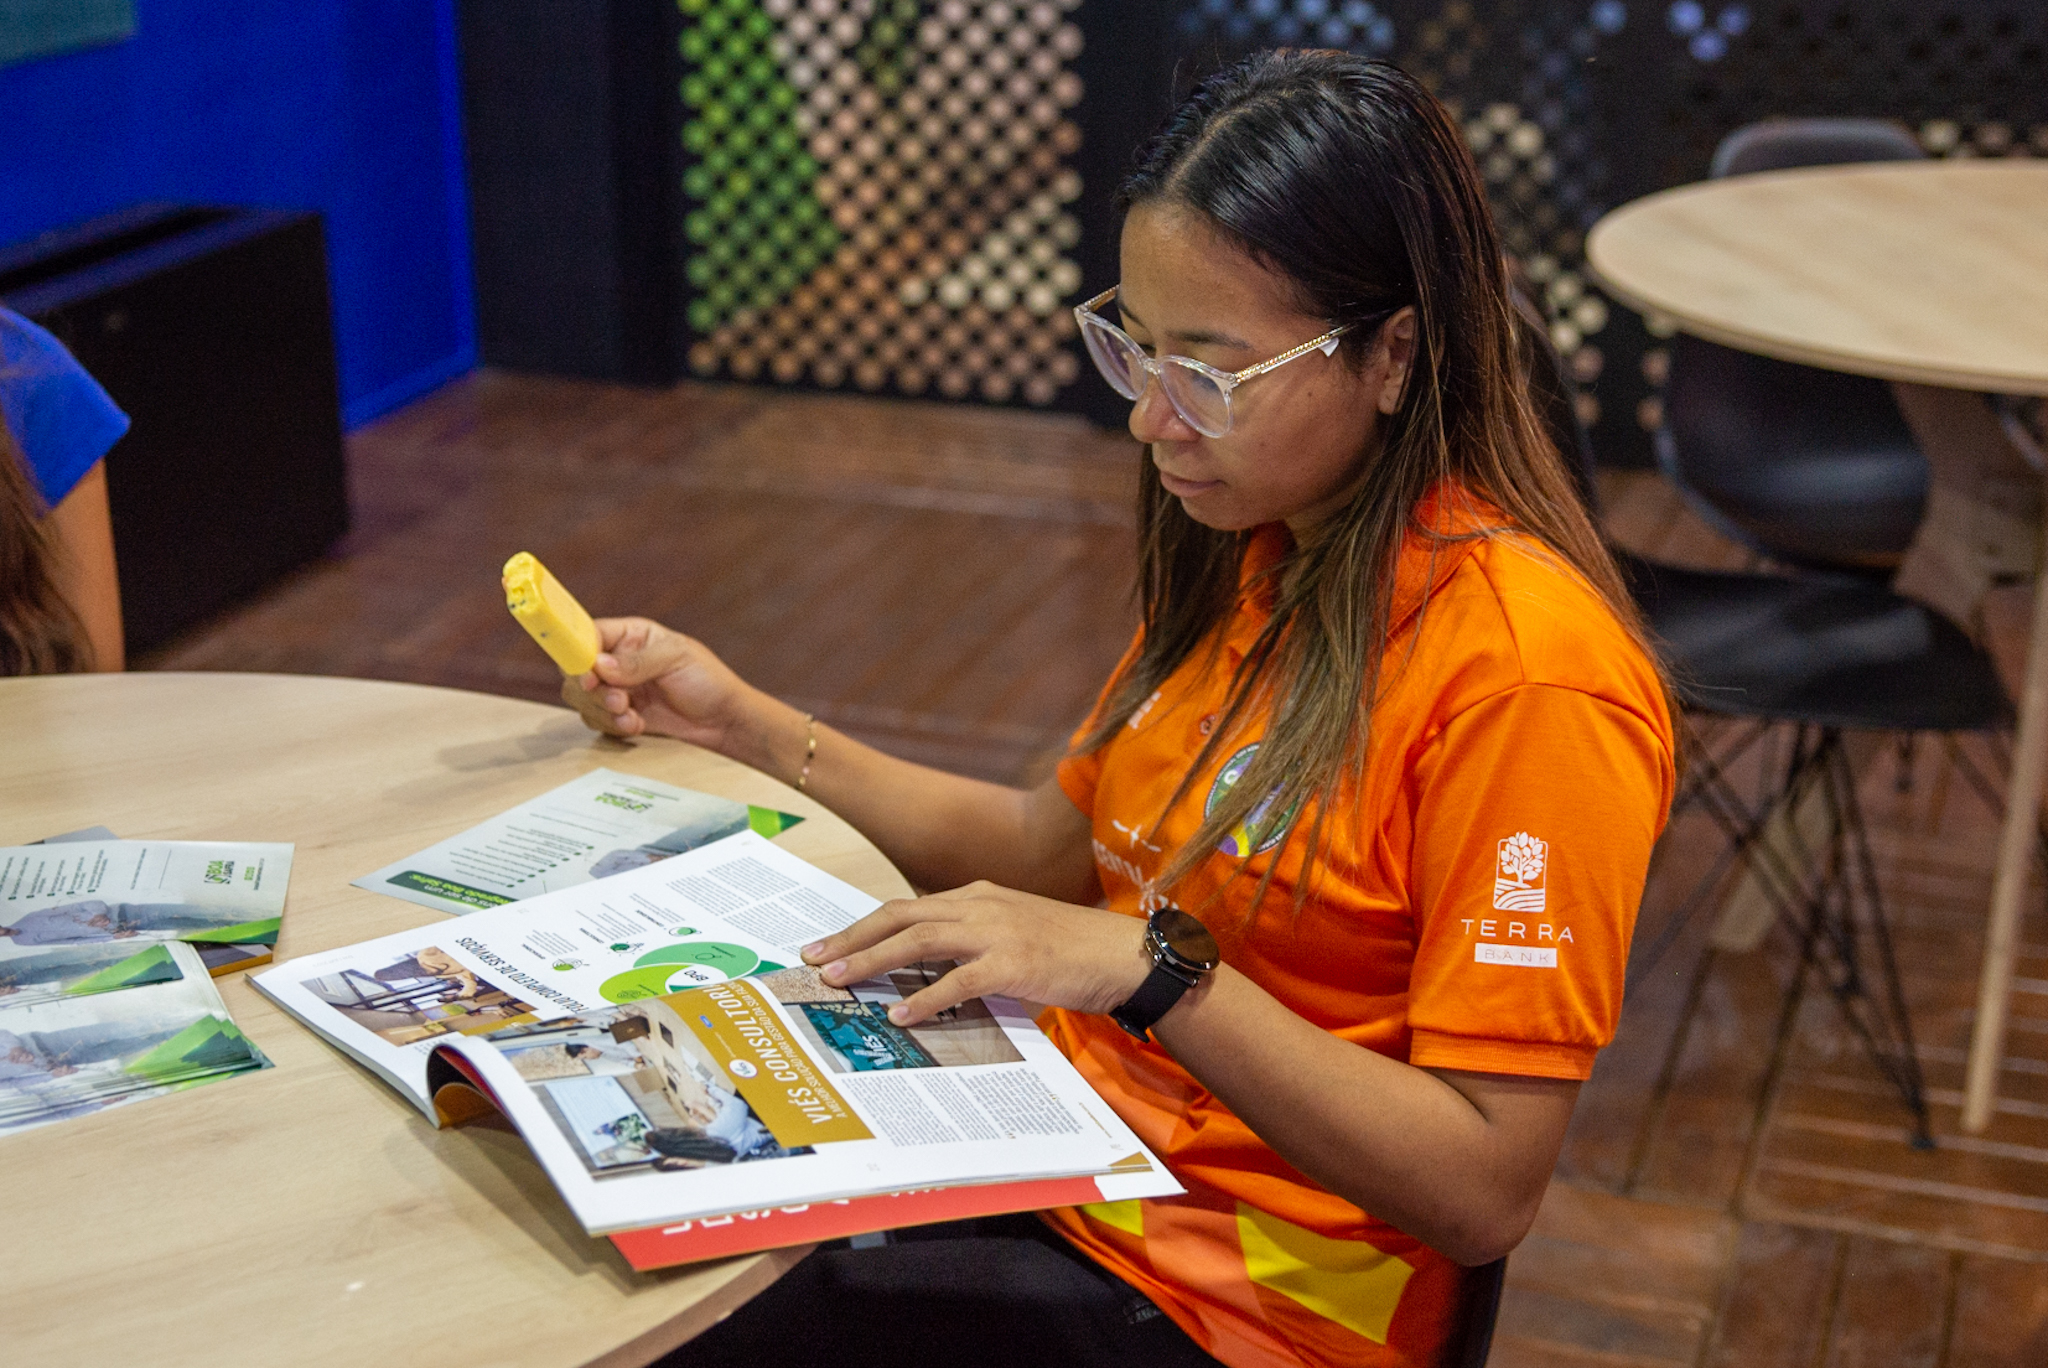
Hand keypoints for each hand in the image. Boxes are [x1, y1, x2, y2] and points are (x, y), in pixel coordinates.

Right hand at [562, 618, 754, 750]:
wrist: (723, 720)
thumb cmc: (707, 680)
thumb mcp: (676, 659)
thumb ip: (637, 662)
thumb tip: (599, 665)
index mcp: (630, 635)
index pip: (587, 635)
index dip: (580, 654)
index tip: (589, 674)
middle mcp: (617, 660)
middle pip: (576, 672)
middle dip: (593, 691)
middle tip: (620, 701)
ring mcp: (617, 688)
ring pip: (583, 699)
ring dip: (603, 711)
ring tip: (631, 715)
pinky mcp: (620, 714)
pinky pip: (597, 720)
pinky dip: (613, 726)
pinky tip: (637, 725)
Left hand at [800, 882, 1154, 1025]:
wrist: (1121, 955)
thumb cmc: (1069, 949)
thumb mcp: (1013, 932)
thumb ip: (971, 942)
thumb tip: (926, 971)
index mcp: (977, 895)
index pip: (905, 907)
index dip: (863, 927)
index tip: (830, 945)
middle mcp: (979, 905)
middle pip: (898, 916)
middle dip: (851, 939)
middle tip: (814, 960)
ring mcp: (995, 931)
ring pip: (917, 940)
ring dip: (871, 961)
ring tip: (839, 981)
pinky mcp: (1012, 963)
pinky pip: (956, 981)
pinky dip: (923, 997)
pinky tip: (900, 1013)